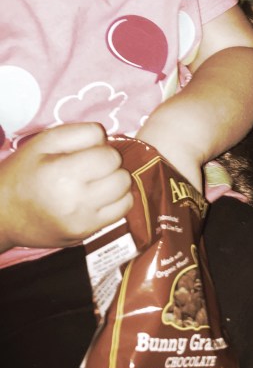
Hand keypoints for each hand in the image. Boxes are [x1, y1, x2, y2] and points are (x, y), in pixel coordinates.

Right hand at [0, 123, 132, 250]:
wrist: (2, 215)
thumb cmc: (23, 173)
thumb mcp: (44, 142)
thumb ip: (81, 132)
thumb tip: (108, 139)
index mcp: (62, 174)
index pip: (110, 156)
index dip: (102, 150)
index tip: (86, 154)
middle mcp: (75, 202)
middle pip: (122, 177)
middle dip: (111, 168)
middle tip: (92, 169)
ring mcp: (82, 223)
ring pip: (126, 196)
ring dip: (116, 186)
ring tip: (95, 184)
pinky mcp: (85, 235)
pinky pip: (120, 214)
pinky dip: (115, 203)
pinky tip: (97, 198)